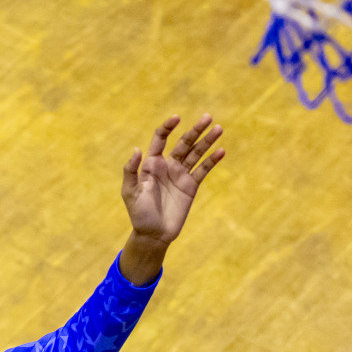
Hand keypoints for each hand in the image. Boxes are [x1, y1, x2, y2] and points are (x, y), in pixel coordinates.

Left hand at [121, 114, 224, 247]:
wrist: (153, 234)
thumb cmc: (138, 214)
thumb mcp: (130, 193)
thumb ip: (131, 171)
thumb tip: (137, 149)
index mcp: (151, 164)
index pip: (160, 139)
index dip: (167, 127)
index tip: (177, 118)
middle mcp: (167, 165)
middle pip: (183, 143)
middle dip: (195, 130)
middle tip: (207, 117)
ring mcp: (181, 175)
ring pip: (196, 153)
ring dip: (207, 141)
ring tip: (218, 129)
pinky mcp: (191, 186)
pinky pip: (203, 170)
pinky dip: (212, 161)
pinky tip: (221, 151)